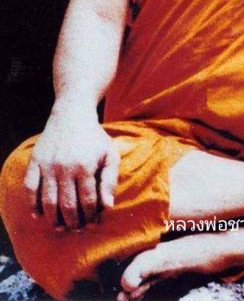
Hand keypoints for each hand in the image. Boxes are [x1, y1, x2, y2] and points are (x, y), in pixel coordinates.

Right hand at [23, 107, 119, 229]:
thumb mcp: (110, 154)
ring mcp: (48, 164)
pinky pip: (30, 188)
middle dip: (72, 222)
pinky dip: (33, 204)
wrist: (72, 115)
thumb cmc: (94, 138)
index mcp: (85, 166)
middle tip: (76, 230)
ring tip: (60, 228)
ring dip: (53, 218)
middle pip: (66, 204)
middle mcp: (65, 166)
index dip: (90, 216)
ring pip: (48, 200)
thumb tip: (108, 207)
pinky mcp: (35, 161)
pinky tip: (39, 215)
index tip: (92, 224)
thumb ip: (110, 180)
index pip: (87, 200)